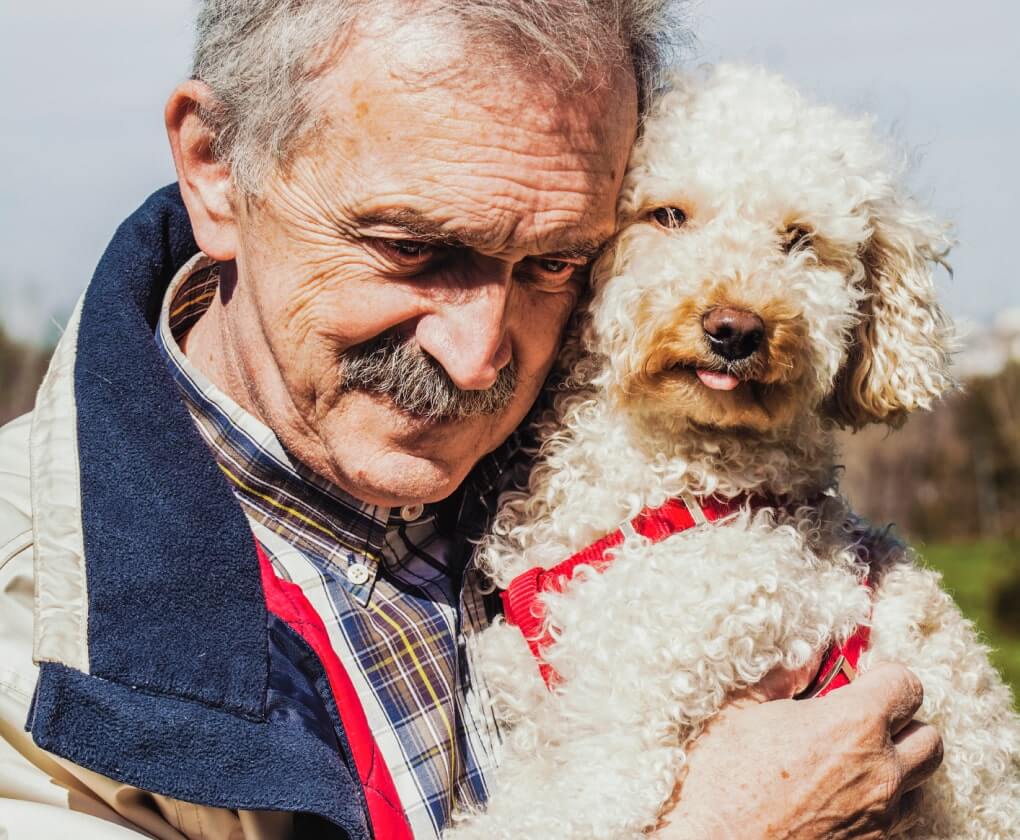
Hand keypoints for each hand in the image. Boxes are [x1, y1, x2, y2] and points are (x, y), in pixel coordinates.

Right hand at [656, 663, 942, 838]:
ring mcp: (879, 818)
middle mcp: (880, 772)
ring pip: (919, 784)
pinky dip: (881, 804)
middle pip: (929, 739)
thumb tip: (807, 655)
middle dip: (903, 722)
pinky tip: (840, 796)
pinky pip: (896, 821)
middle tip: (862, 718)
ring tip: (853, 761)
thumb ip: (783, 676)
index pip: (906, 685)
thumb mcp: (740, 709)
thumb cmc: (719, 778)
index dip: (884, 675)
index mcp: (852, 725)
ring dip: (896, 766)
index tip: (859, 679)